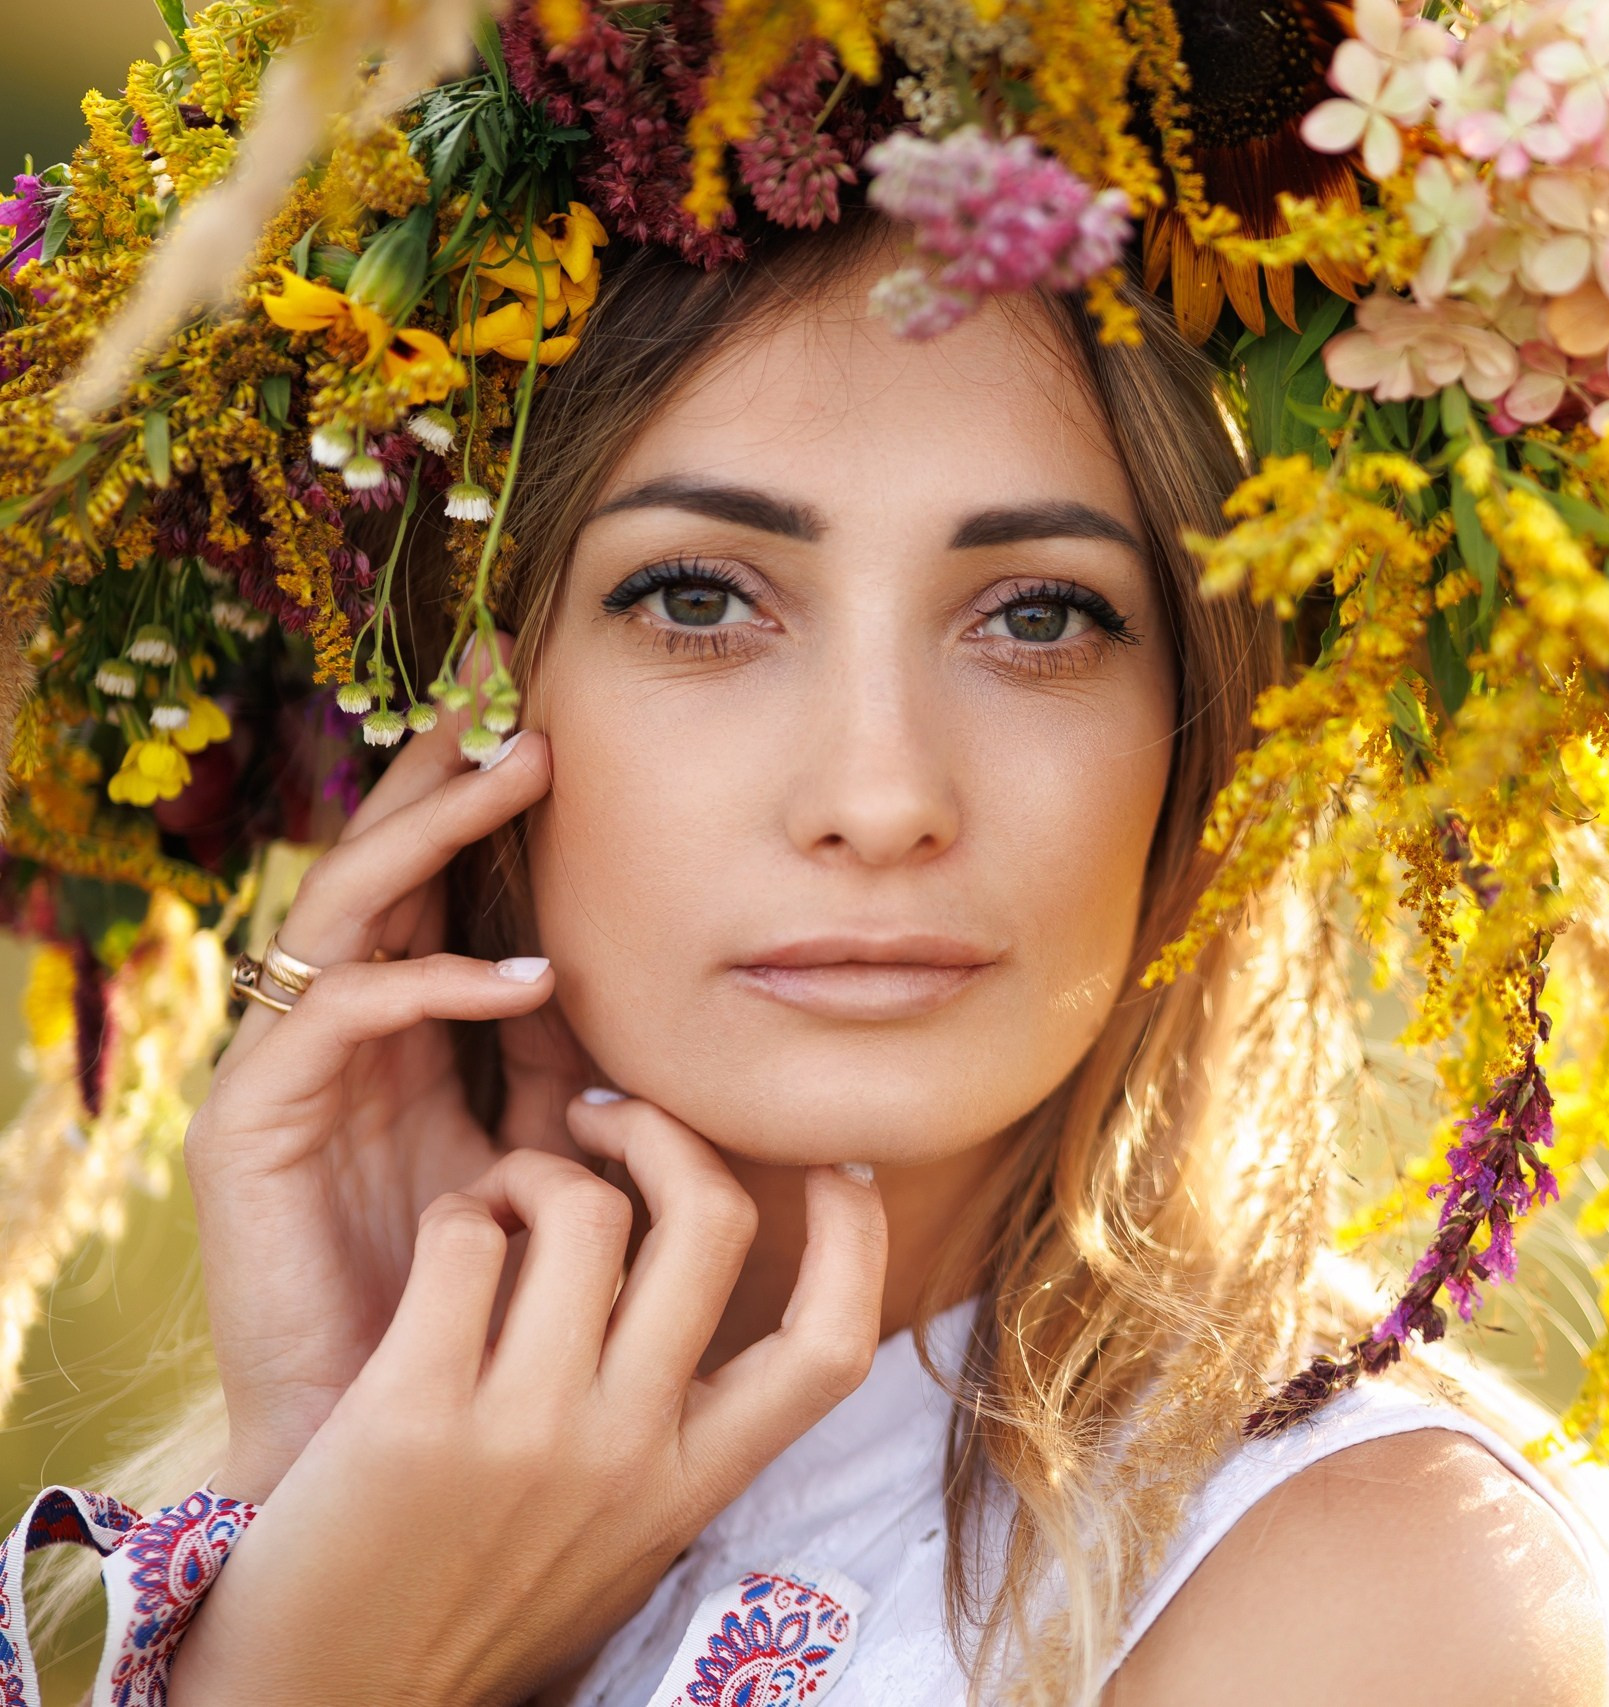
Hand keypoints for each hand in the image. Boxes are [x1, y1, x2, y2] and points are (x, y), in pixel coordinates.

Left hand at [170, 1096, 888, 1706]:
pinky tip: (439, 1250)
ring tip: (498, 1204)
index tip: (838, 1166)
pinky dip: (456, 1213)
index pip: (834, 1347)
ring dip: (537, 1168)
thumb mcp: (619, 1536)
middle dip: (666, 1134)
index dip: (858, 1234)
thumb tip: (743, 1292)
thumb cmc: (474, 1599)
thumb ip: (680, 1432)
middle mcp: (627, 1455)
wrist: (329, 1701)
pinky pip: (467, 1237)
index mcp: (691, 1487)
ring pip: (585, 1206)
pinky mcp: (411, 1416)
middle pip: (714, 1225)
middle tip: (608, 1124)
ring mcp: (525, 1435)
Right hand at [186, 662, 578, 1500]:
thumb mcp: (551, 1150)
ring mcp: (284, 1069)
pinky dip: (433, 984)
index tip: (548, 713)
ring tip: (521, 774)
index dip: (478, 797)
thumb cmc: (482, 1296)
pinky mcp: (249, 1124)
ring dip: (436, 834)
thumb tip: (643, 973)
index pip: (430, 881)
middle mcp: (332, 1030)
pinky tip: (524, 975)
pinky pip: (339, 1014)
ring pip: (349, 909)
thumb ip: (572, 1063)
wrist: (387, 1434)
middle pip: (379, 862)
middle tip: (505, 684)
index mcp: (397, 1028)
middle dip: (440, 772)